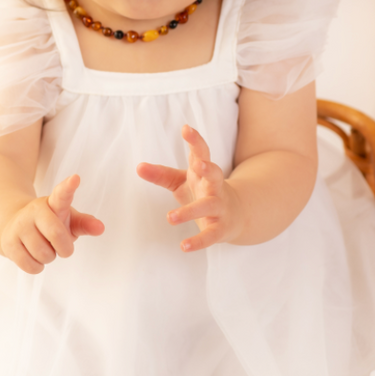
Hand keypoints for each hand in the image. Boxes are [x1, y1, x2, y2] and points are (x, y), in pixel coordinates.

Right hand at [0, 174, 103, 273]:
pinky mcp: (8, 243)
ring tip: (43, 247)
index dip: (68, 187)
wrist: (14, 226)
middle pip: (56, 235)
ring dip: (49, 258)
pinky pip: (31, 266)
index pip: (61, 194)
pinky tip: (33, 256)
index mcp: (53, 203)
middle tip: (62, 247)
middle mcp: (34, 211)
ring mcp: (19, 226)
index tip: (75, 179)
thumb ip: (84, 223)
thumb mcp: (68, 220)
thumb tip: (100, 228)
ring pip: (43, 255)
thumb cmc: (49, 224)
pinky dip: (37, 266)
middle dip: (64, 248)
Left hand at [137, 125, 240, 251]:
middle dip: (207, 168)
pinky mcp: (221, 228)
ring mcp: (219, 207)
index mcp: (203, 172)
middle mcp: (214, 187)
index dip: (195, 141)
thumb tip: (138, 167)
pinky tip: (184, 246)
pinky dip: (198, 241)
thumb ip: (161, 175)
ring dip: (190, 211)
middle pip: (214, 173)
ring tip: (169, 218)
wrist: (236, 215)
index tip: (186, 129)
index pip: (202, 152)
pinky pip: (211, 235)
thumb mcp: (182, 181)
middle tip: (198, 164)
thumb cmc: (204, 192)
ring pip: (208, 206)